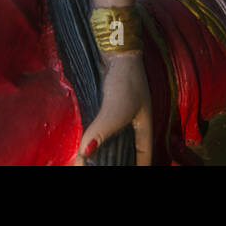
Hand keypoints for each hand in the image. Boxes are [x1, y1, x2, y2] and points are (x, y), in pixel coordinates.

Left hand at [74, 52, 152, 166]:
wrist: (116, 53)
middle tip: (88, 164)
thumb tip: (85, 152)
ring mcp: (119, 123)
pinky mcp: (106, 114)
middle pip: (124, 156)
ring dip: (96, 153)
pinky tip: (82, 147)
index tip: (116, 172)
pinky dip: (92, 142)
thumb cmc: (126, 80)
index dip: (134, 168)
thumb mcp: (117, 108)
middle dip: (108, 162)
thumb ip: (102, 131)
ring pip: (110, 147)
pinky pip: (100, 135)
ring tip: (82, 160)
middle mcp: (132, 131)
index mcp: (144, 133)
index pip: (142, 160)